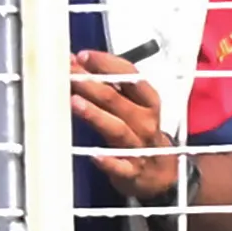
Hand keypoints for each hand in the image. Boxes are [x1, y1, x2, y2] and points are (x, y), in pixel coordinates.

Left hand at [65, 53, 180, 205]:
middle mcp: (145, 122)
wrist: (162, 175)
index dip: (107, 64)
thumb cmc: (141, 134)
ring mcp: (139, 147)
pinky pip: (121, 166)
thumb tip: (77, 63)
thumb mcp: (135, 107)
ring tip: (74, 102)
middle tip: (68, 74)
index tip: (83, 55)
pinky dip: (109, 161)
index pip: (131, 77)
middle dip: (91, 84)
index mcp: (148, 103)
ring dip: (96, 115)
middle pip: (117, 100)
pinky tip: (95, 156)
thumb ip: (110, 87)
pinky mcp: (132, 172)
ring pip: (117, 128)